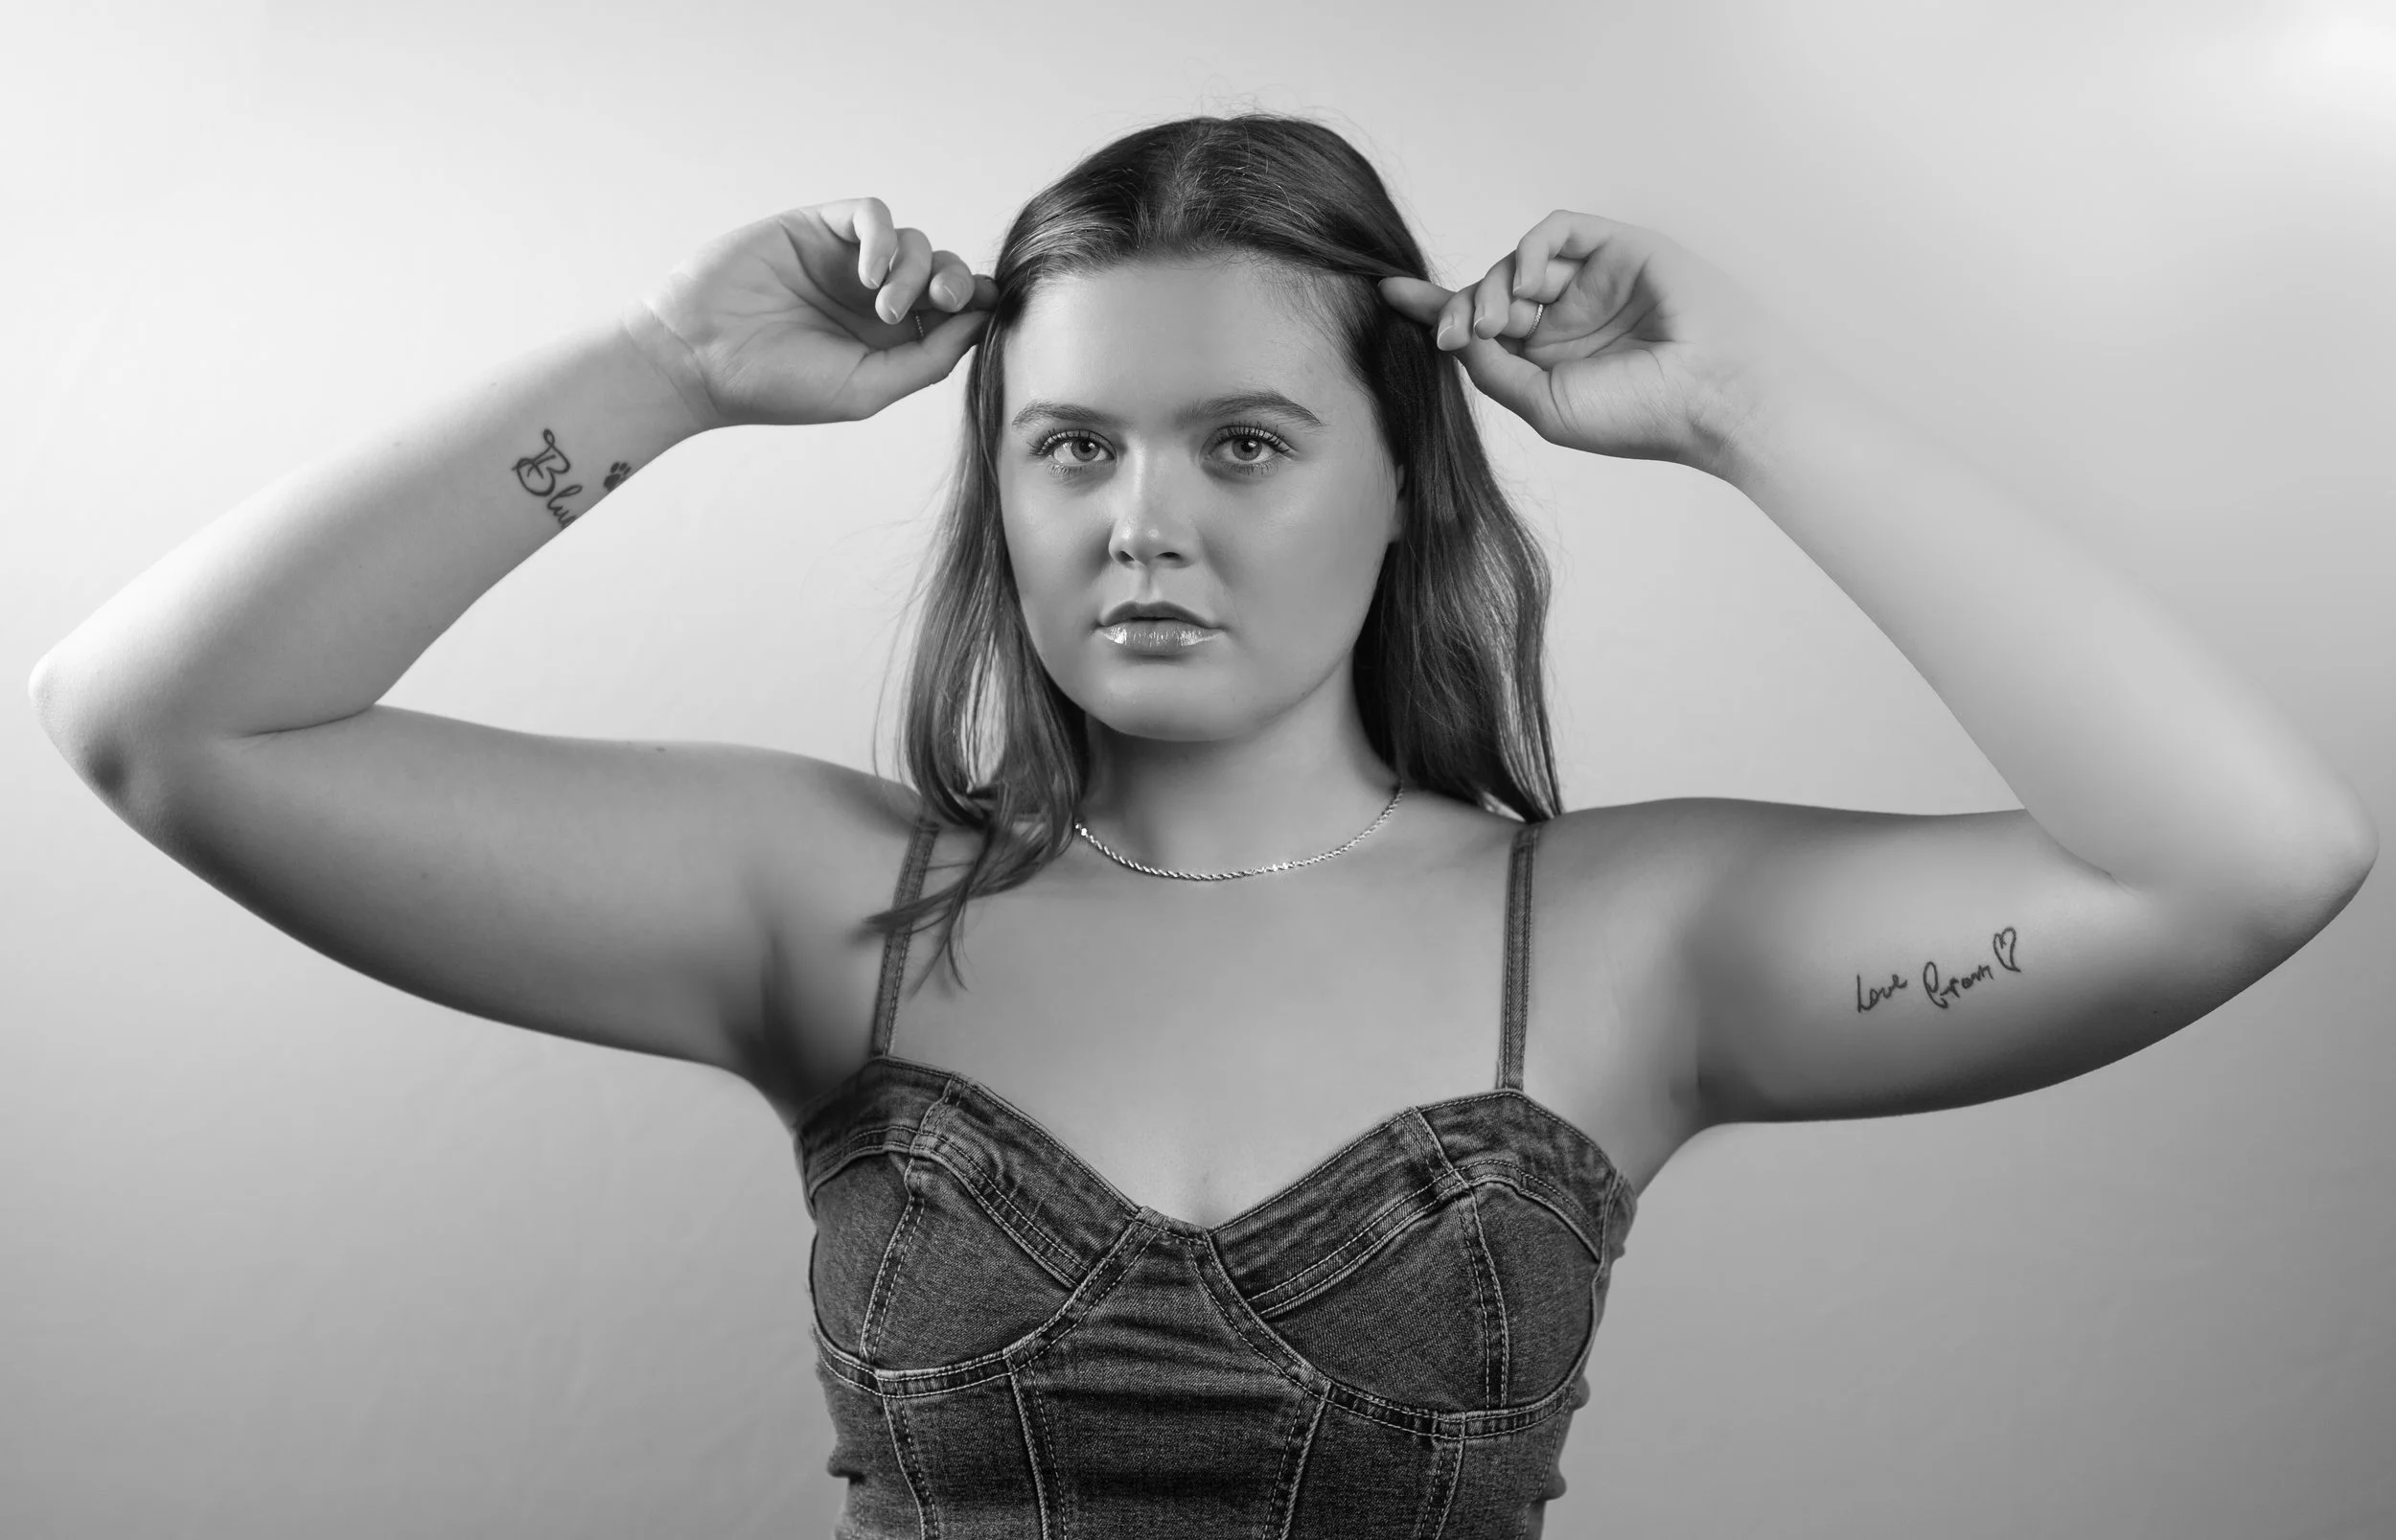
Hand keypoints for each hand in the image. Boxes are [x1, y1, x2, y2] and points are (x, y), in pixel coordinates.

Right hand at [625, 197, 996, 430]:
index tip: (990, 307)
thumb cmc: (778, 386)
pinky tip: (869, 272)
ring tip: (883, 304)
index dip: (977, 303)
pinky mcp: (815, 227)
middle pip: (942, 270)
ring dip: (914, 269)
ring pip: (913, 241)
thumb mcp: (868, 388)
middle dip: (953, 282)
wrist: (699, 359)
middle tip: (939, 303)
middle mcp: (872, 297)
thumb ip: (929, 359)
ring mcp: (844, 260)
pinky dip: (882, 236)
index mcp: (890, 340)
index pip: (953, 310)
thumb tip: (982, 322)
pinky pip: (870, 214)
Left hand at [1380, 210, 1831, 474]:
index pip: (1481, 326)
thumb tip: (1451, 334)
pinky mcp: (1617, 249)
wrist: (1712, 397)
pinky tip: (1524, 286)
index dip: (1435, 309)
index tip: (1390, 294)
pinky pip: (1557, 232)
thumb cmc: (1640, 416)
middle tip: (1454, 333)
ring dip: (1492, 286)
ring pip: (1518, 262)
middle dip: (1460, 307)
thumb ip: (1493, 369)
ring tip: (1497, 323)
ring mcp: (1592, 282)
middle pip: (1490, 292)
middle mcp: (1567, 319)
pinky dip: (1529, 251)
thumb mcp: (1544, 405)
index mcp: (1549, 360)